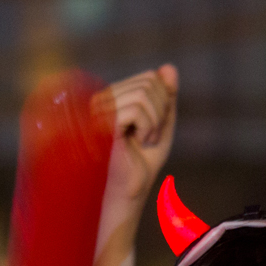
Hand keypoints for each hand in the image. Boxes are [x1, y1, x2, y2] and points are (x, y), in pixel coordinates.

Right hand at [93, 65, 178, 265]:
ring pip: (145, 92)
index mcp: (112, 99)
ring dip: (154, 122)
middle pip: (149, 81)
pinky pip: (136, 108)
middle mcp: (100, 100)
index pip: (150, 77)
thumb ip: (166, 98)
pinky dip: (148, 127)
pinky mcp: (99, 123)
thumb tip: (169, 66)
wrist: (124, 199)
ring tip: (141, 142)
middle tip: (148, 138)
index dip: (164, 102)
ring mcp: (97, 110)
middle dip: (161, 111)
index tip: (153, 131)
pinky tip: (138, 143)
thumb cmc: (138, 170)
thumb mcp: (160, 129)